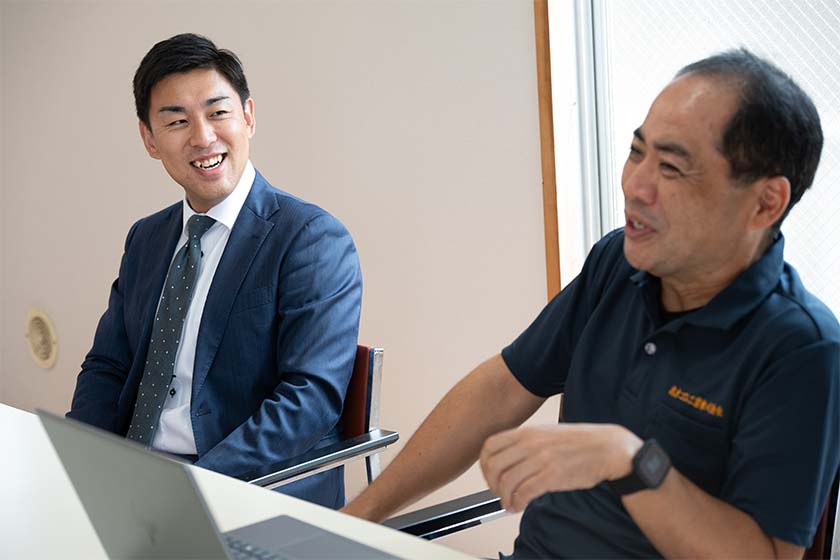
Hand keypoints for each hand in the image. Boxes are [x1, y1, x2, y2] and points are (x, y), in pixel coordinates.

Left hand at [479, 423, 641, 511]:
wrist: (607, 448)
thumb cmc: (579, 442)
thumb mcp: (546, 433)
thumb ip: (525, 442)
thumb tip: (506, 459)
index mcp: (527, 432)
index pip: (489, 446)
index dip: (484, 464)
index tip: (490, 476)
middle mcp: (530, 443)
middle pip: (493, 465)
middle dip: (492, 483)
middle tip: (499, 492)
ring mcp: (541, 459)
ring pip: (506, 481)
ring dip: (504, 497)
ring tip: (509, 503)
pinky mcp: (552, 476)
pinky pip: (524, 493)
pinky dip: (516, 503)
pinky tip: (519, 506)